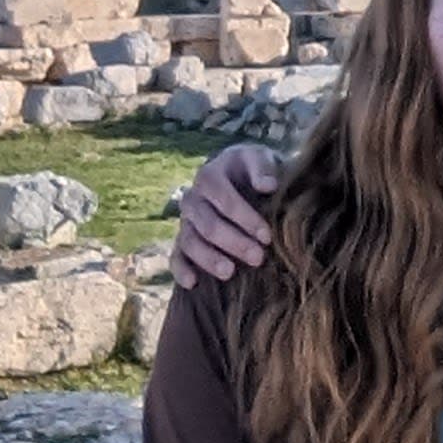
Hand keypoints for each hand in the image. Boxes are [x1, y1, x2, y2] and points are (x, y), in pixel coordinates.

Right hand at [172, 143, 280, 294]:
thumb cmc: (254, 171)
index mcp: (210, 176)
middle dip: (233, 242)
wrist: (241, 178)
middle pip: (208, 224)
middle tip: (258, 258)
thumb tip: (267, 186)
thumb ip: (264, 167)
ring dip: (209, 258)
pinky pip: (175, 255)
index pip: (223, 198)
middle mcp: (193, 198)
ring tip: (230, 272)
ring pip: (189, 241)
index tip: (266, 236)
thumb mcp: (261, 159)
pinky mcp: (183, 241)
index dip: (244, 217)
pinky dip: (180, 269)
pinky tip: (192, 283)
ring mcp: (185, 221)